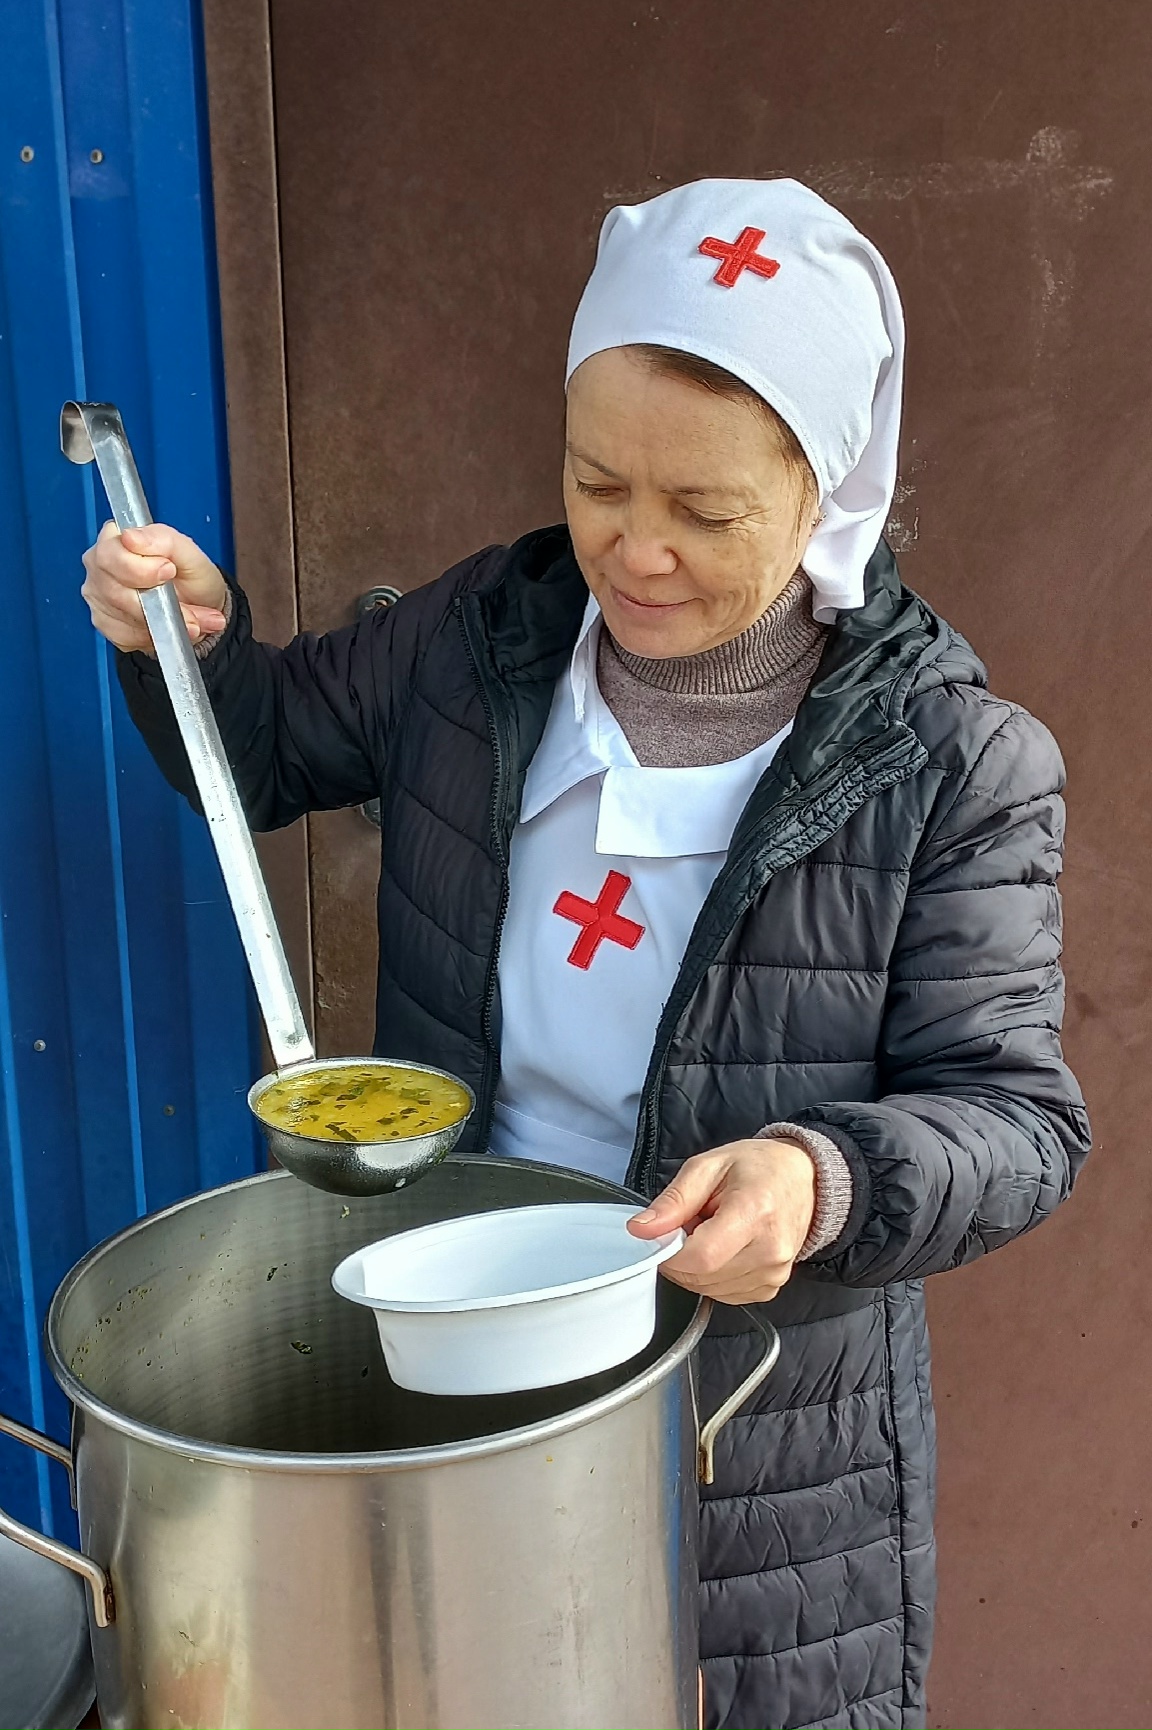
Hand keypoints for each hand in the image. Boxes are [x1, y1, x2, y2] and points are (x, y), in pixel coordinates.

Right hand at [81, 520, 229, 652]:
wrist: (200, 606)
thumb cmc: (192, 577)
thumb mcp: (191, 554)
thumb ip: (164, 540)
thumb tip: (131, 537)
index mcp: (116, 539)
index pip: (109, 554)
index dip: (140, 568)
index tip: (168, 572)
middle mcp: (100, 566)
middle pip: (113, 589)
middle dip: (156, 604)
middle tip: (187, 608)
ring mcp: (98, 595)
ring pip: (121, 616)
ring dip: (161, 623)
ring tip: (190, 619)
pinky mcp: (104, 623)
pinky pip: (123, 636)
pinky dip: (152, 636)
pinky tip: (168, 627)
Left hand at [627, 1138, 816, 1303]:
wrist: (803, 1178)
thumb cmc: (757, 1167)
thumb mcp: (708, 1167)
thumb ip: (674, 1200)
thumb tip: (641, 1230)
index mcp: (753, 1212)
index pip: (700, 1258)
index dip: (670, 1253)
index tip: (665, 1234)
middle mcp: (770, 1249)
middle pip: (702, 1277)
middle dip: (682, 1257)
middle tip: (693, 1225)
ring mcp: (775, 1272)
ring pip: (711, 1290)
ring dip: (698, 1268)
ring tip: (712, 1233)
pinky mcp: (772, 1286)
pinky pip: (726, 1295)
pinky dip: (714, 1277)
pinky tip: (725, 1250)